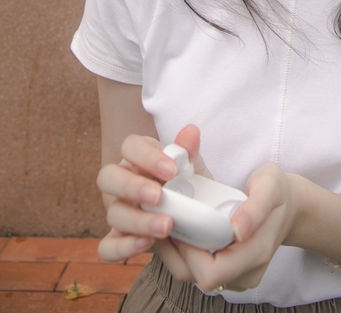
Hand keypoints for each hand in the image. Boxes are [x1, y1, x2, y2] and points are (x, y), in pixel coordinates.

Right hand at [96, 124, 211, 267]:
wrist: (195, 220)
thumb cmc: (188, 186)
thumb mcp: (192, 169)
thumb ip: (189, 151)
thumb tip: (191, 131)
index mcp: (139, 158)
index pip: (130, 146)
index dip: (146, 156)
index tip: (172, 170)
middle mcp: (123, 182)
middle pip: (108, 176)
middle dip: (132, 187)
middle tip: (158, 196)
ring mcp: (119, 211)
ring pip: (113, 213)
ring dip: (138, 220)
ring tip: (165, 226)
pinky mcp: (119, 239)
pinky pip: (107, 247)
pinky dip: (123, 248)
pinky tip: (146, 244)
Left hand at [171, 163, 301, 291]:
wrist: (289, 207)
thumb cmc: (278, 192)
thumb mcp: (271, 185)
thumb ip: (256, 206)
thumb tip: (237, 230)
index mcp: (256, 253)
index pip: (211, 272)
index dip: (188, 251)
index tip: (178, 220)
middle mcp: (245, 273)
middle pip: (194, 276)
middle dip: (174, 248)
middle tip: (166, 216)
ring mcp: (236, 277)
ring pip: (191, 274)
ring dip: (174, 249)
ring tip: (171, 219)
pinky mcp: (228, 274)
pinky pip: (196, 269)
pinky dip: (183, 250)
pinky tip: (182, 227)